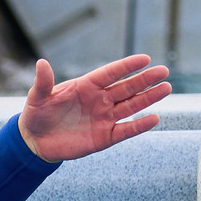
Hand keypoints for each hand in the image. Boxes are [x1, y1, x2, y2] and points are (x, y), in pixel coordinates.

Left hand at [18, 55, 169, 161]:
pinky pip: (126, 130)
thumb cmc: (37, 115)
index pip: (110, 73)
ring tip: (166, 88)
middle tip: (163, 71)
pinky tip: (154, 118)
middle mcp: (99, 100)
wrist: (35, 141)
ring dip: (148, 98)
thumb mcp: (38, 97)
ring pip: (131, 106)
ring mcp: (104, 118)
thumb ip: (44, 82)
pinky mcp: (105, 137)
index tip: (145, 59)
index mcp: (86, 86)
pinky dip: (139, 125)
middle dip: (145, 80)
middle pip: (126, 87)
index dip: (126, 66)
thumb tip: (41, 63)